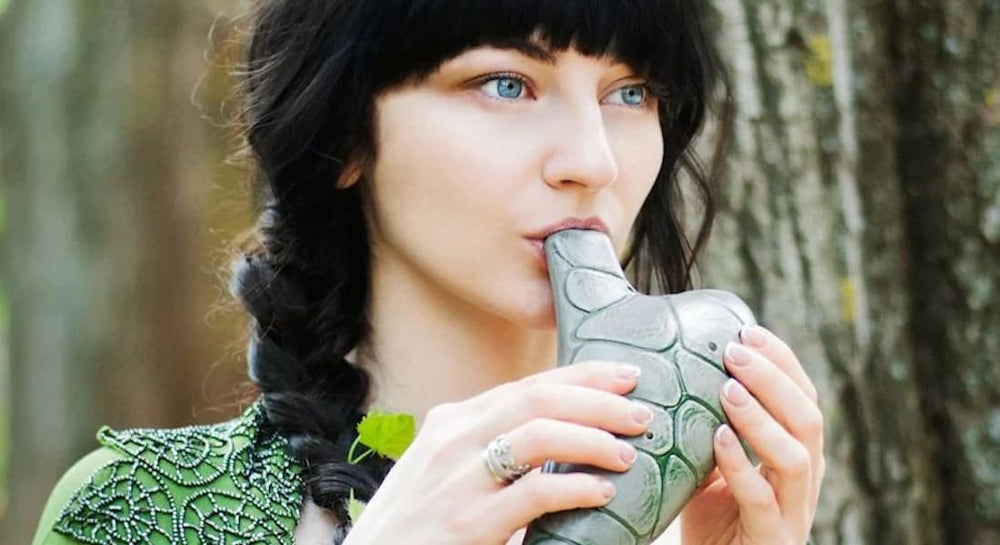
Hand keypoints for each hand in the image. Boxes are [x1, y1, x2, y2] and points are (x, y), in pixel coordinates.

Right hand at [342, 360, 650, 544]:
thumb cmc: (418, 528)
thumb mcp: (444, 474)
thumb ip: (490, 453)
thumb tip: (561, 445)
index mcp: (451, 422)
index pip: (528, 386)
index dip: (583, 376)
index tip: (626, 375)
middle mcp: (453, 439)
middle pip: (539, 399)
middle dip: (598, 399)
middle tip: (642, 412)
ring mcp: (457, 479)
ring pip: (539, 434)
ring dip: (593, 438)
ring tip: (628, 452)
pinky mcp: (467, 523)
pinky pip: (535, 493)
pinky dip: (576, 487)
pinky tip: (602, 492)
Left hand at [678, 326, 824, 544]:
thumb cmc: (712, 516)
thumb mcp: (711, 463)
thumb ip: (709, 424)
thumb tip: (679, 366)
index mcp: (797, 455)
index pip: (803, 398)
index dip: (782, 362)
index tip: (747, 330)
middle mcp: (803, 482)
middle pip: (808, 419)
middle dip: (774, 379)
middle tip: (735, 350)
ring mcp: (792, 513)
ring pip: (795, 458)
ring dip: (761, 417)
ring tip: (726, 388)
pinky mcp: (771, 540)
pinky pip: (760, 501)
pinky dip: (740, 466)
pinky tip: (717, 439)